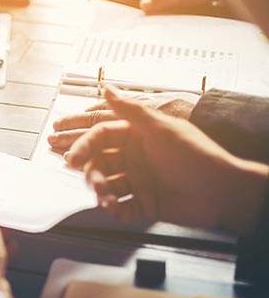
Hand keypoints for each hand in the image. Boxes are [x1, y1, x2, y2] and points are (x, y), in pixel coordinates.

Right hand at [65, 86, 267, 233]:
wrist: (223, 191)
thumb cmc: (196, 156)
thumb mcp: (160, 128)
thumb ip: (131, 109)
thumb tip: (108, 88)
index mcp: (138, 136)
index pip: (101, 137)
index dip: (85, 146)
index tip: (74, 158)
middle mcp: (137, 157)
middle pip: (100, 163)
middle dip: (93, 175)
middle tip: (95, 184)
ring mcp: (141, 181)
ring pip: (108, 186)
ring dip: (103, 194)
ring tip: (108, 200)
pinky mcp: (146, 203)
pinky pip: (122, 207)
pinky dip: (117, 209)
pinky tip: (117, 209)